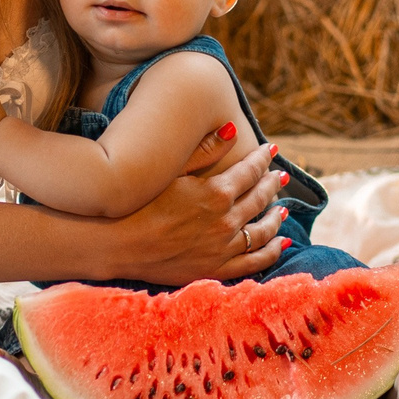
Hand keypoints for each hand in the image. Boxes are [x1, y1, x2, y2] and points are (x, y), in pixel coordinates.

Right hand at [104, 142, 290, 286]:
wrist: (115, 244)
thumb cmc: (137, 203)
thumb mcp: (171, 170)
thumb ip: (205, 150)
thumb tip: (233, 128)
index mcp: (216, 192)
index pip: (250, 170)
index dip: (263, 157)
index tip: (271, 149)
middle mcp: (226, 221)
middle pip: (260, 198)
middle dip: (271, 184)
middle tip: (279, 176)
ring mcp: (223, 248)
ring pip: (263, 230)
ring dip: (276, 217)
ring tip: (283, 208)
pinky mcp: (216, 270)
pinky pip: (255, 261)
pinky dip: (272, 251)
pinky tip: (281, 242)